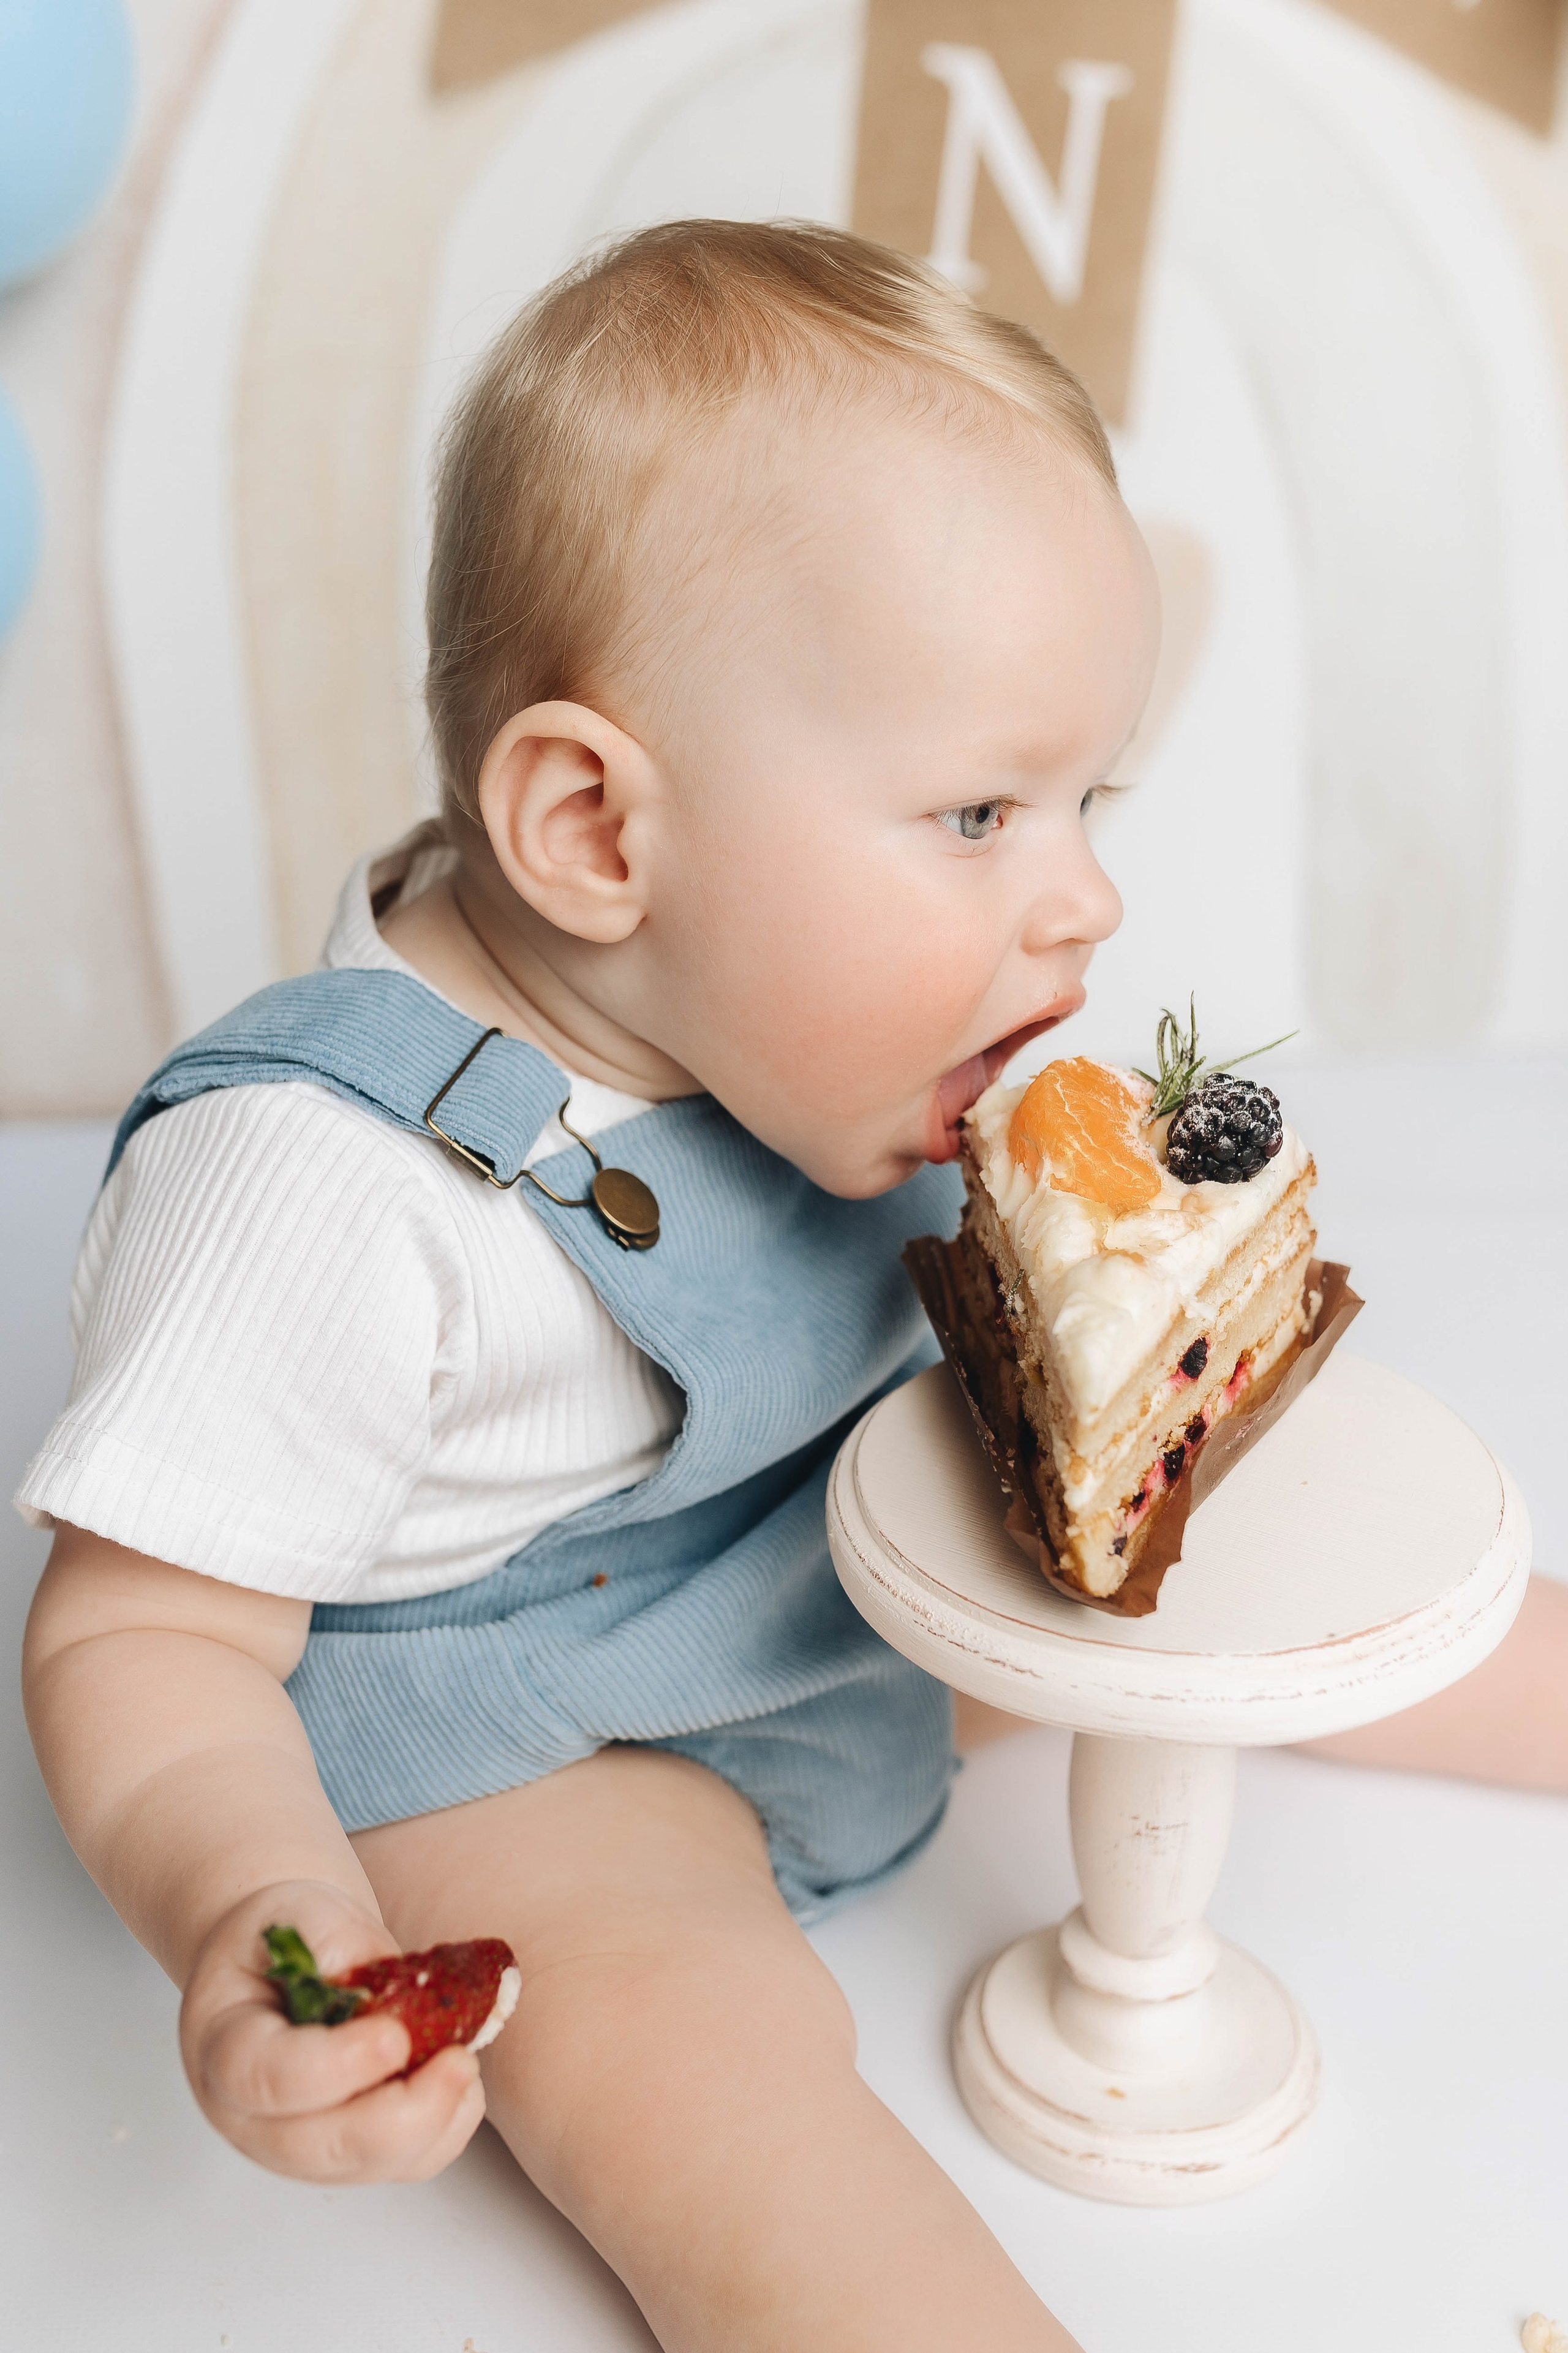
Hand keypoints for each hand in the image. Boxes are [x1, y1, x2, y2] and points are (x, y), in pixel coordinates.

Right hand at [179, 1879, 486, 2181]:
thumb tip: (374, 1994)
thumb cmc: (287, 1939)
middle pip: (319, 2147)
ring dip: (432, 2124)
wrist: (286, 1964)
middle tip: (457, 2063)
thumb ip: (332, 1943)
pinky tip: (461, 2085)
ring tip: (463, 2061)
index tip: (394, 2037)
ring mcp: (298, 2146)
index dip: (336, 2067)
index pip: (268, 2079)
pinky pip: (402, 2166)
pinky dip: (444, 2132)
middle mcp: (251, 2116)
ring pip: (368, 2166)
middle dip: (399, 2116)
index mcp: (224, 2047)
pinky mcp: (347, 2154)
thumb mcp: (299, 1911)